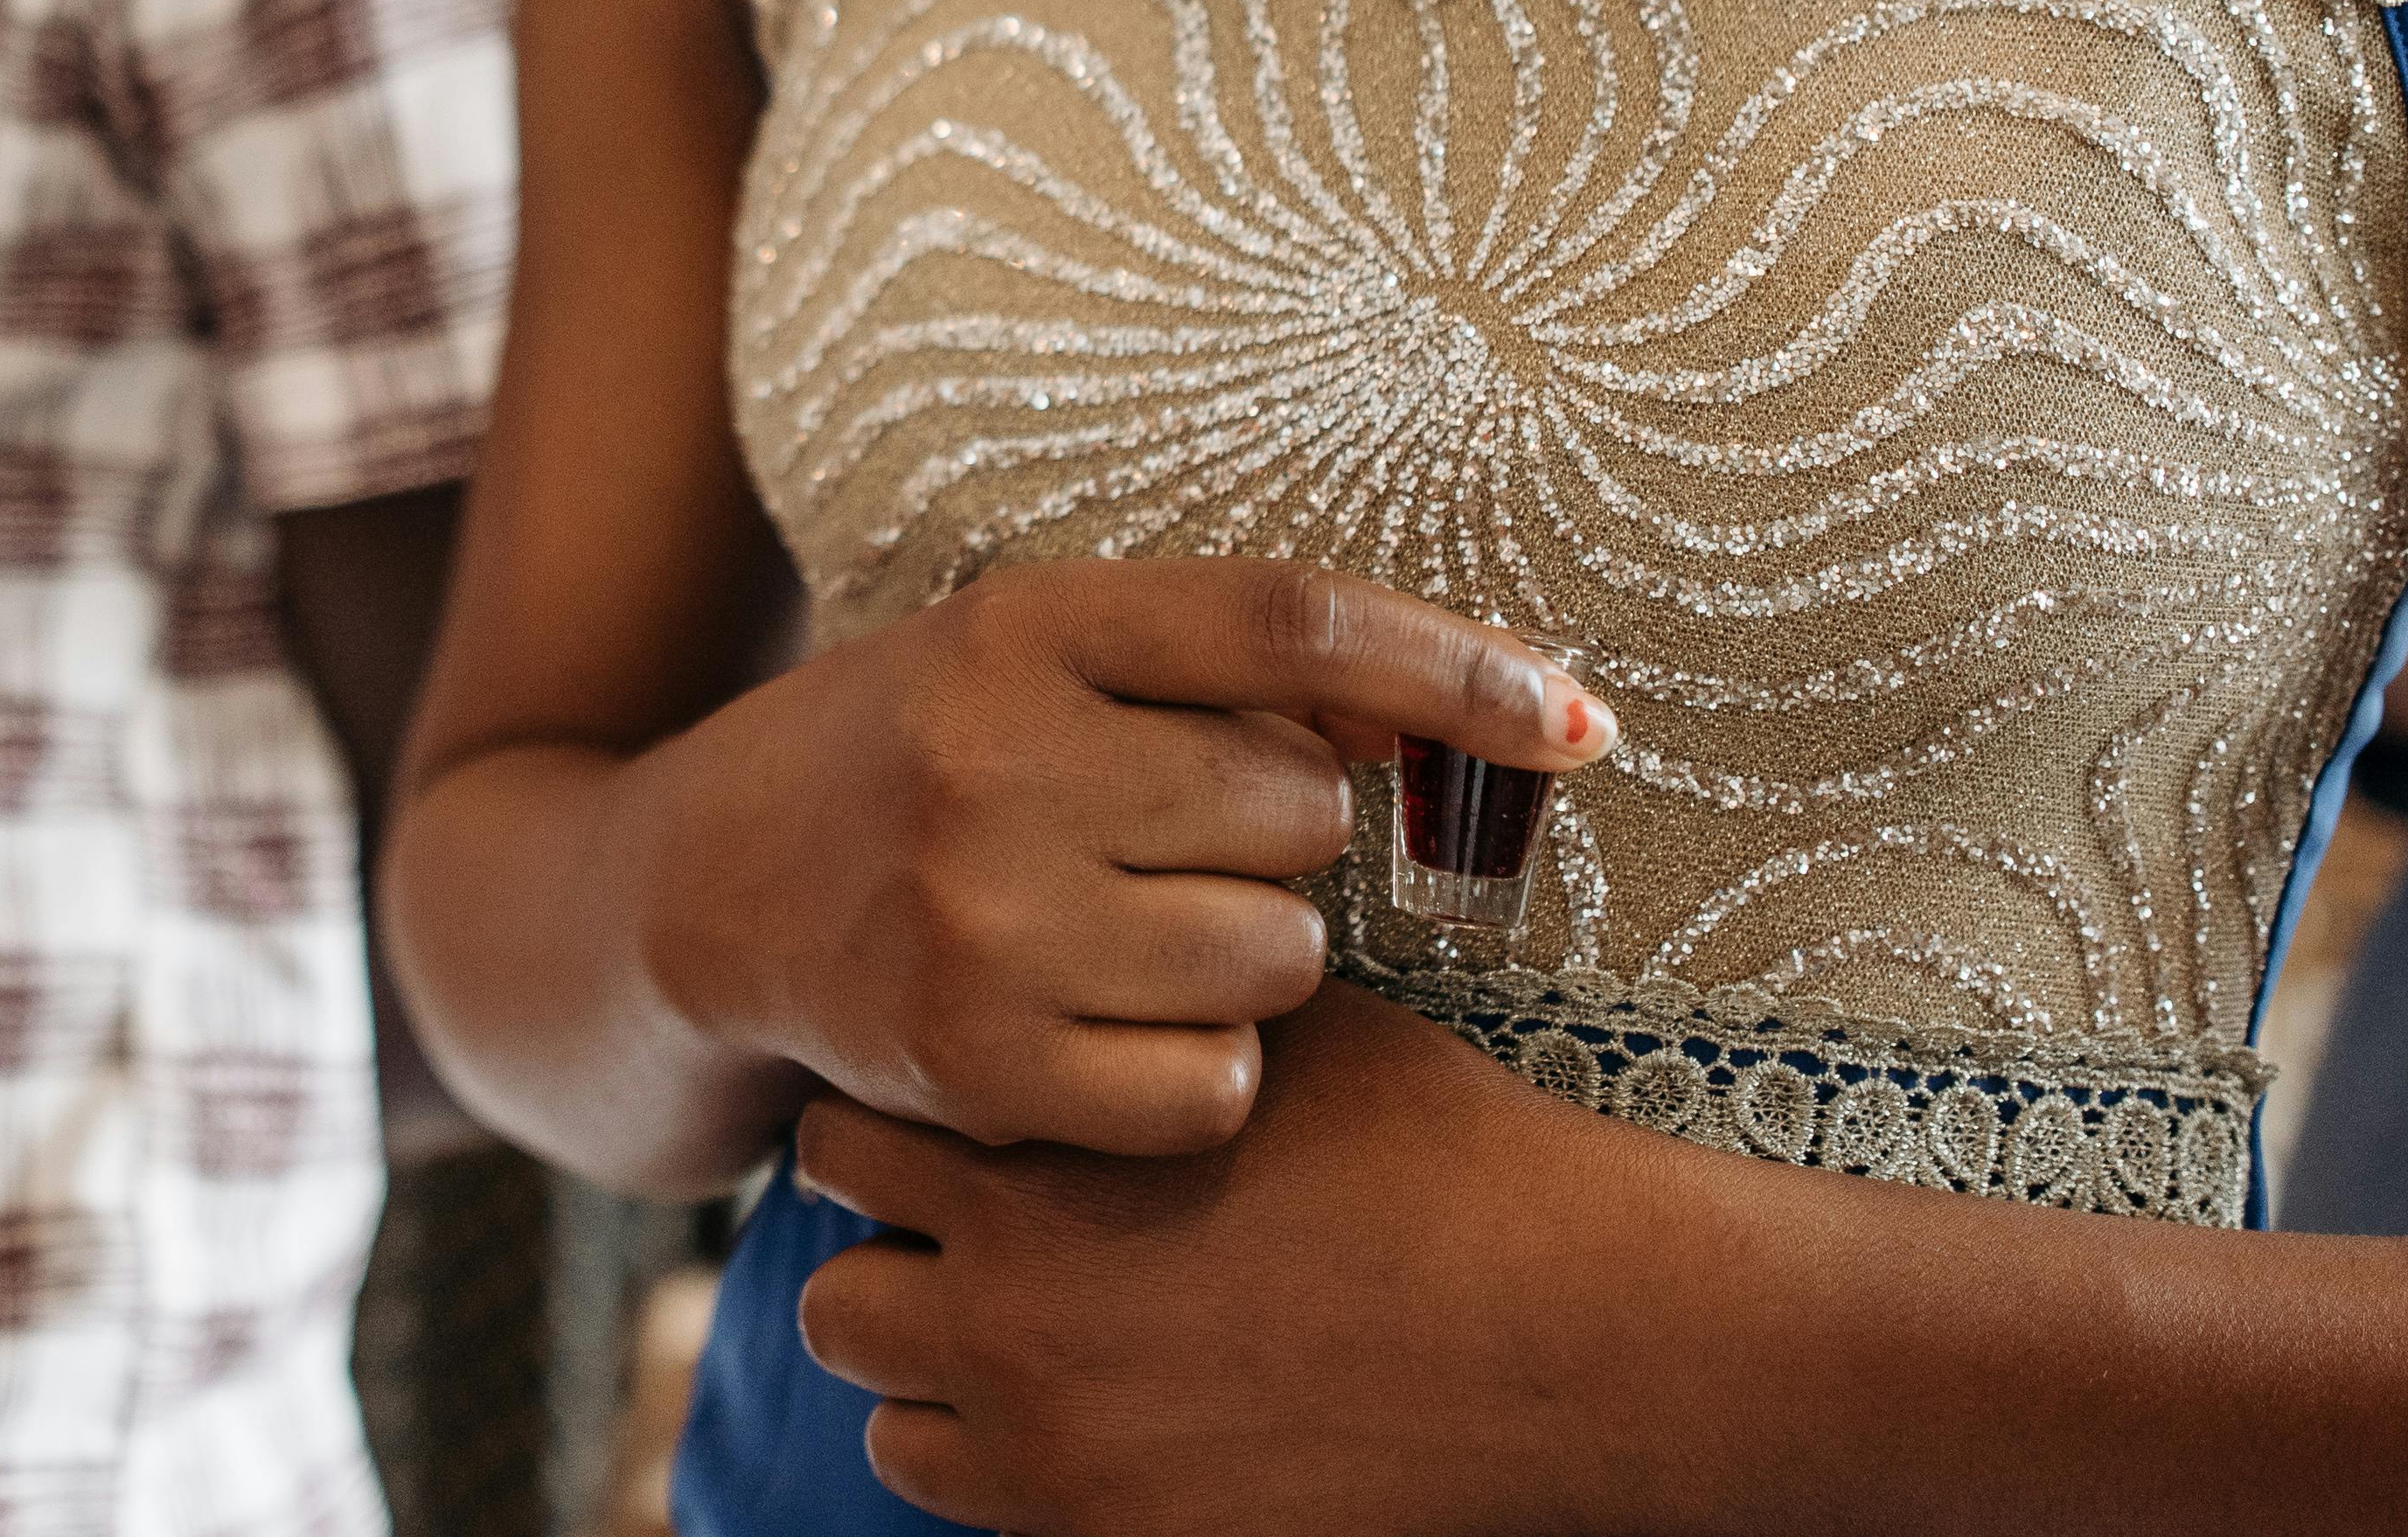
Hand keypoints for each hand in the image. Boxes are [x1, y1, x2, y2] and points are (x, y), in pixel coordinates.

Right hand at [637, 559, 1610, 1155]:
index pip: (1288, 624)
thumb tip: (1453, 715)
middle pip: (1303, 813)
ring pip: (1276, 958)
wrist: (694, 894)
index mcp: (1020, 623)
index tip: (1581, 724)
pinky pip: (1215, 1088)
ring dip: (1248, 960)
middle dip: (1281, 840)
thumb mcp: (1026, 657)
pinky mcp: (976, 1064)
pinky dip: (1200, 1075)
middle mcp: (995, 757)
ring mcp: (981, 917)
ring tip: (1133, 935)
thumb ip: (1214, 672)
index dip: (1455, 669)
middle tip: (1178, 844)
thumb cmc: (904, 759)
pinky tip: (1113, 1029)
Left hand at [792, 979, 1678, 1536]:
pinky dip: (1025, 1478)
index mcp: (1033, 1172)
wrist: (1573, 1326)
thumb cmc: (1439, 1151)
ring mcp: (1059, 1458)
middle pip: (833, 1296)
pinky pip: (991, 1522)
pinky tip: (1113, 1424)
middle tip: (982, 1247)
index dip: (896, 1123)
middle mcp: (1013, 1321)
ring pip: (893, 1431)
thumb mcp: (1269, 1030)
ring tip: (1042, 1346)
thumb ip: (1137, 1001)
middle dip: (897, 1264)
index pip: (840, 1139)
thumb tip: (1076, 930)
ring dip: (945, 1388)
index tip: (956, 1124)